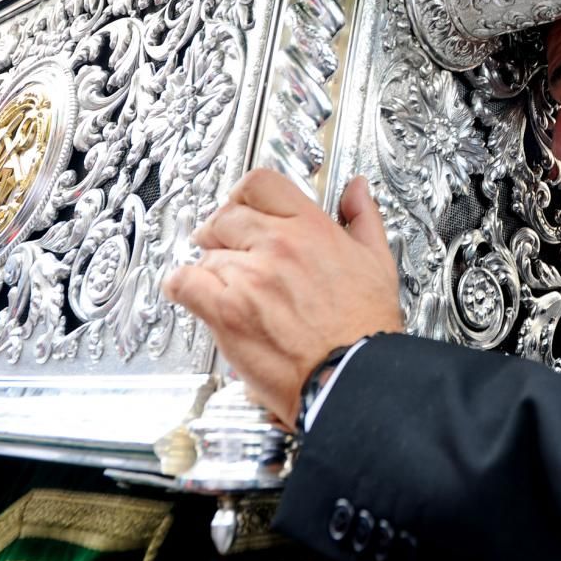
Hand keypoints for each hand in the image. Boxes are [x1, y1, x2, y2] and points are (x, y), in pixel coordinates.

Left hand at [162, 169, 402, 427]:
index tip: (242, 207)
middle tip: (228, 248)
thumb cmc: (366, 328)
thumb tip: (356, 190)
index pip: (260, 183)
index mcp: (311, 228)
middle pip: (226, 215)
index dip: (244, 194)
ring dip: (212, 267)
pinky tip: (196, 295)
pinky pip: (184, 282)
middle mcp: (277, 245)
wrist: (352, 377)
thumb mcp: (378, 261)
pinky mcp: (227, 311)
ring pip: (206, 252)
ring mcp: (249, 276)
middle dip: (223, 230)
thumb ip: (363, 218)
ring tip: (228, 287)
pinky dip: (183, 287)